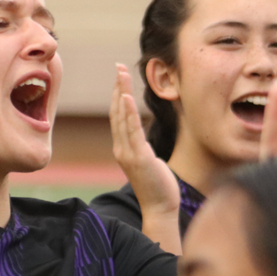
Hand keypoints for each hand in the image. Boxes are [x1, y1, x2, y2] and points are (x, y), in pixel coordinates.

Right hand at [109, 65, 178, 215]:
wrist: (160, 208)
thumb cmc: (157, 185)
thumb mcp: (148, 160)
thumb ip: (142, 144)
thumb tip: (142, 130)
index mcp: (122, 148)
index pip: (118, 116)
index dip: (118, 95)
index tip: (120, 76)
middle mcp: (121, 148)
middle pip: (116, 112)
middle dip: (118, 88)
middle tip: (118, 67)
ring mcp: (128, 153)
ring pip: (122, 117)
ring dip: (122, 93)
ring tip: (121, 74)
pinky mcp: (139, 157)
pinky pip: (132, 131)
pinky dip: (128, 112)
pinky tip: (127, 97)